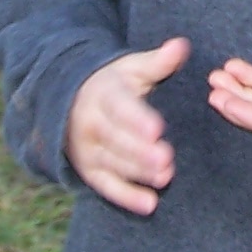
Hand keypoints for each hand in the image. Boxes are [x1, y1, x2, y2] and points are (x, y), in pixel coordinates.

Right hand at [66, 38, 188, 214]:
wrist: (70, 102)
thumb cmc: (112, 84)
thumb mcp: (131, 68)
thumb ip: (157, 62)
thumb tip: (181, 46)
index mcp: (104, 94)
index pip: (120, 107)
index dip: (136, 119)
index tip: (157, 128)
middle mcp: (92, 123)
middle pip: (115, 140)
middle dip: (140, 151)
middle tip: (166, 159)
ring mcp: (88, 149)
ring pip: (112, 164)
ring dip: (137, 173)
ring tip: (165, 177)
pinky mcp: (89, 170)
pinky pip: (106, 186)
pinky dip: (126, 197)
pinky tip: (149, 205)